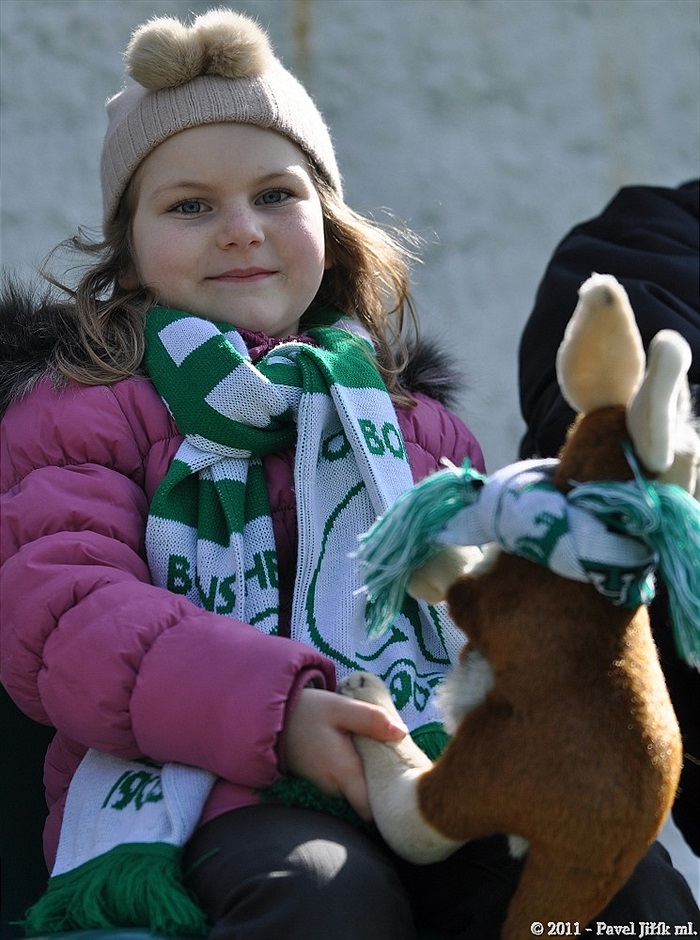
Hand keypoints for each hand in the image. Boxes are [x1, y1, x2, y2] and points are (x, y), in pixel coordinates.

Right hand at [282, 687, 407, 820]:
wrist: (272, 718)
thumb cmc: (307, 712)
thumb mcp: (340, 707)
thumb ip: (370, 719)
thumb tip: (402, 733)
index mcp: (344, 773)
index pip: (373, 810)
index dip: (392, 805)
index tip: (410, 790)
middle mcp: (336, 787)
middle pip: (370, 800)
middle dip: (387, 787)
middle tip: (406, 765)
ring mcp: (329, 787)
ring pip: (361, 790)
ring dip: (375, 777)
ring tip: (390, 756)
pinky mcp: (325, 780)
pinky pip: (351, 783)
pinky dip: (362, 772)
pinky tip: (369, 755)